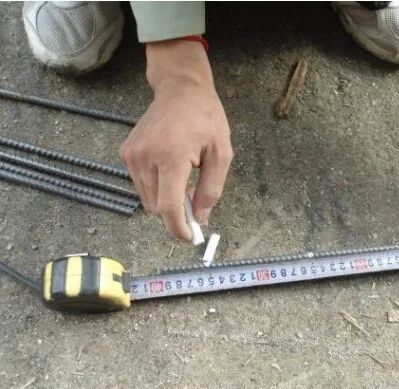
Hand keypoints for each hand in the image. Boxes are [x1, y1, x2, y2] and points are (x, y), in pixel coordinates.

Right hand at [119, 40, 231, 239]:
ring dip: (165, 200)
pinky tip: (170, 170)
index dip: (178, 228)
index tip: (189, 237)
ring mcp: (132, 155)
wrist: (180, 89)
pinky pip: (141, 184)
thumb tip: (201, 218)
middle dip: (176, 213)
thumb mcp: (221, 153)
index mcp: (171, 157)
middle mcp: (145, 157)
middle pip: (156, 207)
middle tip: (195, 204)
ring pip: (147, 199)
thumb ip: (211, 189)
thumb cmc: (205, 118)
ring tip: (184, 180)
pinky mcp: (126, 153)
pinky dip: (156, 187)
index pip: (168, 207)